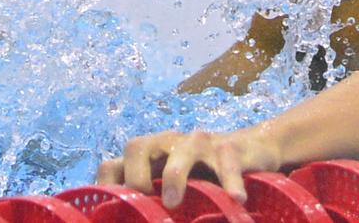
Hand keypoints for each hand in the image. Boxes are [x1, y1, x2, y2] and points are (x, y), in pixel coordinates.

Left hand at [96, 126, 281, 208]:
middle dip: (135, 176)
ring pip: (184, 148)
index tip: (111, 214)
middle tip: (142, 203)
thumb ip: (151, 206)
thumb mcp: (173, 190)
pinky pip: (228, 160)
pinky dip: (230, 181)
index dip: (106, 188)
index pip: (112, 167)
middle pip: (137, 146)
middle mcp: (169, 145)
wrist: (253, 149)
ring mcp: (200, 143)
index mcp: (149, 159)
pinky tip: (236, 200)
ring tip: (173, 202)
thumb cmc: (205, 177)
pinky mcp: (232, 148)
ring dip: (175, 174)